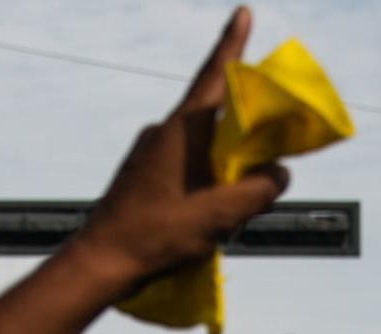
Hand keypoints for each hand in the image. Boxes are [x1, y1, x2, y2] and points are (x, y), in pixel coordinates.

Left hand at [71, 7, 291, 299]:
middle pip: (219, 121)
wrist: (101, 261)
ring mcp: (150, 152)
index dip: (233, 43)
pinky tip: (205, 223)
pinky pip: (186, 169)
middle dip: (246, 141)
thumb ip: (259, 190)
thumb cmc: (158, 234)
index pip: (215, 76)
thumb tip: (279, 174)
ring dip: (225, 174)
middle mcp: (165, 132)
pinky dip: (205, 186)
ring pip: (204, 151)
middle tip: (263, 169)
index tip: (243, 11)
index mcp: (183, 130)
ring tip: (228, 219)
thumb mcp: (221, 215)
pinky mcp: (143, 174)